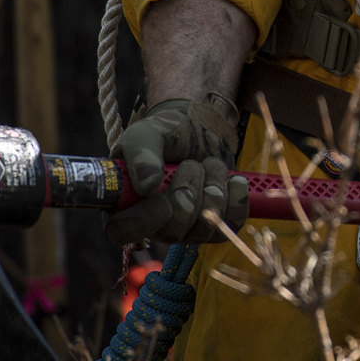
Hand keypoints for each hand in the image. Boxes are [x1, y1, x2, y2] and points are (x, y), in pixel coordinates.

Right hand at [106, 96, 249, 245]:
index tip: (161, 197)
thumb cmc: (165, 133)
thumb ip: (140, 154)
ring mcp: (186, 229)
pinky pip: (231, 225)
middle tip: (190, 164)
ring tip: (209, 165)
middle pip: (172, 231)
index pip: (123, 232)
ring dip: (213, 189)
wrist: (199, 128)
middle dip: (188, 192)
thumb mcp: (146, 133)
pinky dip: (236, 198)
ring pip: (204, 228)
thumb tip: (147, 186)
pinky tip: (234, 180)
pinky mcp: (214, 225)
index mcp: (123, 205)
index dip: (144, 220)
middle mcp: (153, 225)